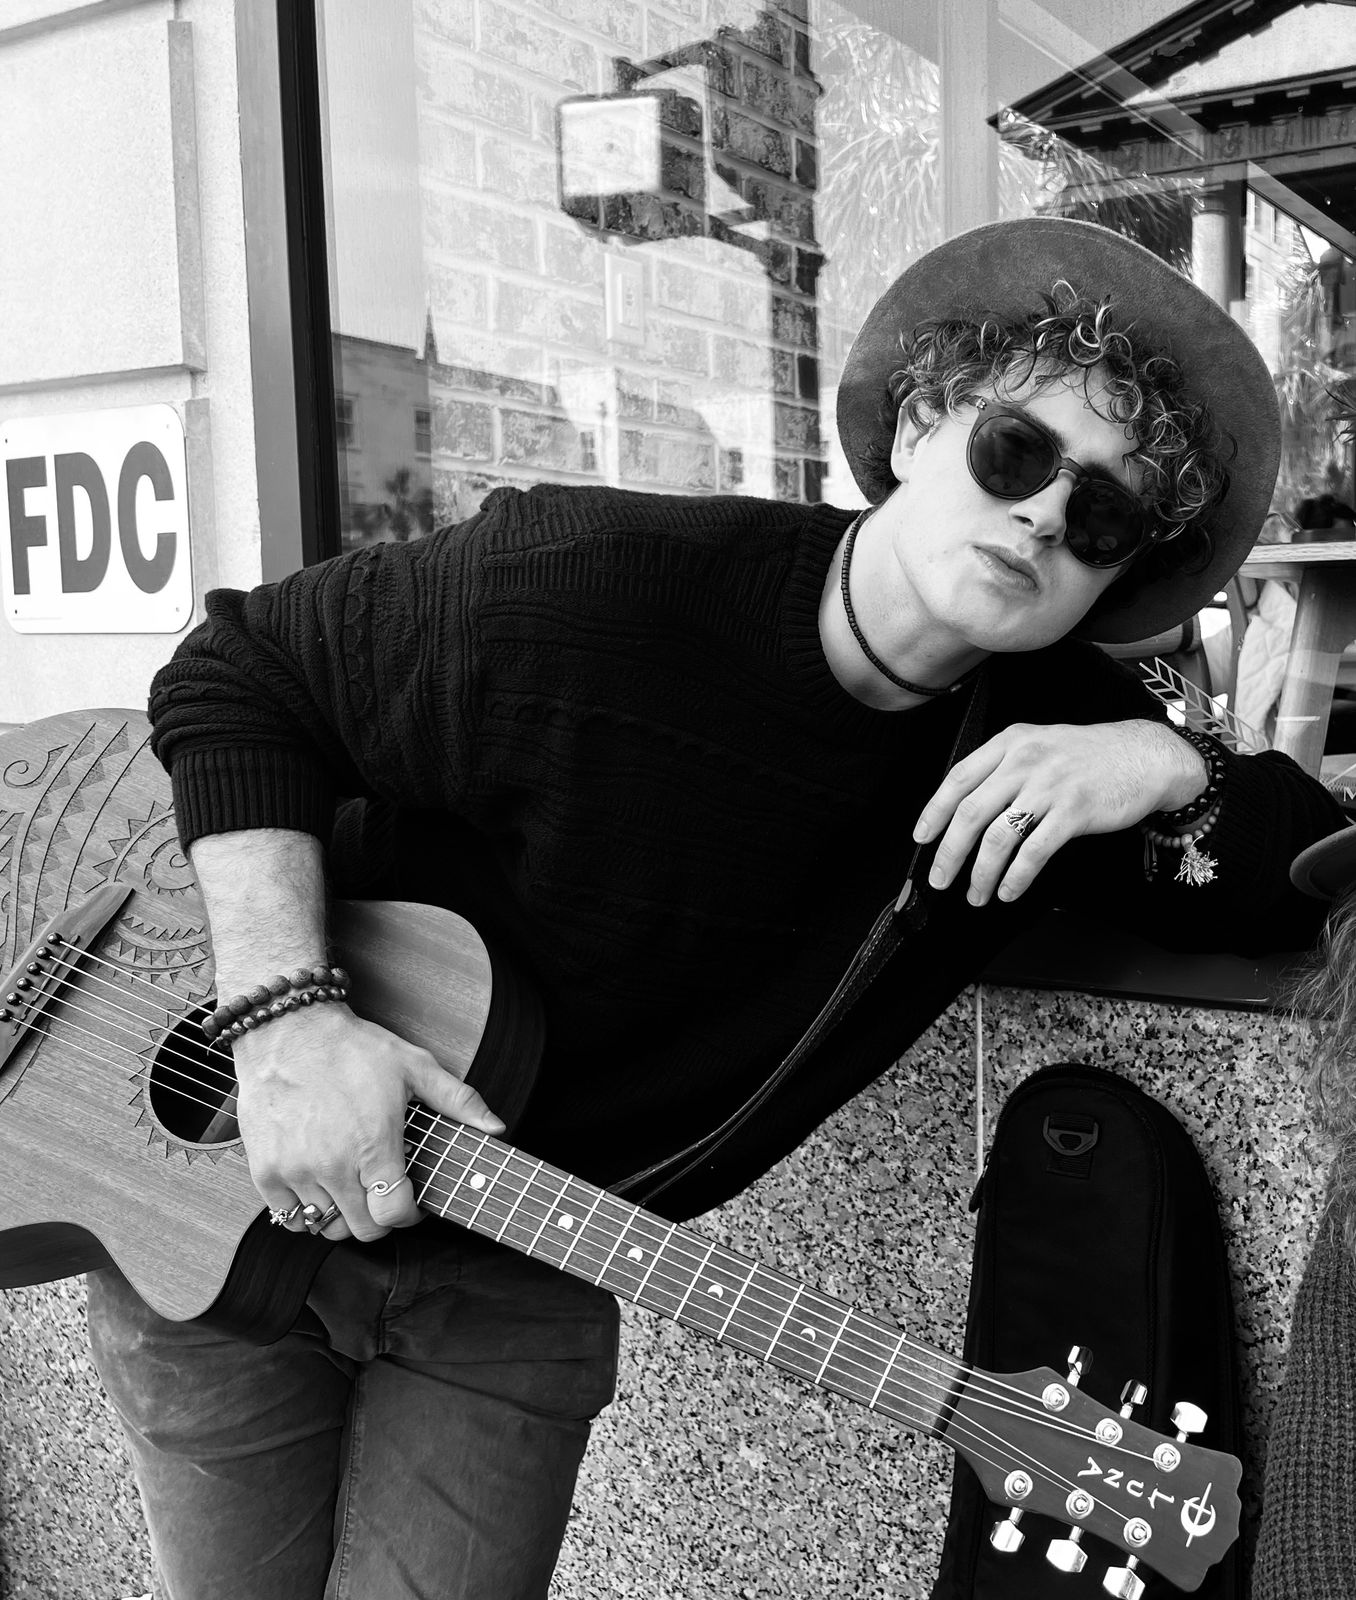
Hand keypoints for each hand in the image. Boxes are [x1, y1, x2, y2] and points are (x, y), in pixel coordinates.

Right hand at [232, 1003, 504, 1241]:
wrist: (288, 1030)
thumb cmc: (351, 1048)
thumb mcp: (414, 1066)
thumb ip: (459, 1100)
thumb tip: (496, 1127)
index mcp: (374, 1145)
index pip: (394, 1215)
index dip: (409, 1215)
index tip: (410, 1201)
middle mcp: (333, 1165)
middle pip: (362, 1230)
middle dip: (379, 1217)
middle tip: (382, 1193)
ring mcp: (296, 1171)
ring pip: (326, 1227)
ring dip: (343, 1215)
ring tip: (351, 1188)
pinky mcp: (266, 1171)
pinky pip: (289, 1218)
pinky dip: (304, 1212)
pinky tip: (318, 1186)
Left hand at [913, 719, 1207, 905]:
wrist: (1145, 755)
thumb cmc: (1088, 756)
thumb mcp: (1039, 745)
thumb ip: (1003, 768)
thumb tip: (964, 810)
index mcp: (1010, 743)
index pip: (958, 779)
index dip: (934, 811)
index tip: (921, 838)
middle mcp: (1025, 761)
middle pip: (971, 812)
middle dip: (949, 852)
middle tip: (939, 879)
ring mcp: (1050, 786)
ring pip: (999, 837)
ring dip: (981, 873)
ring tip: (975, 895)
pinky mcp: (1075, 811)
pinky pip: (1034, 851)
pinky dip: (1015, 877)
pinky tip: (1008, 891)